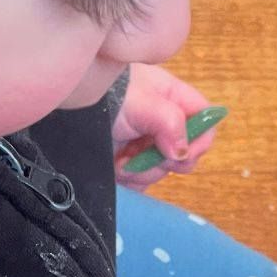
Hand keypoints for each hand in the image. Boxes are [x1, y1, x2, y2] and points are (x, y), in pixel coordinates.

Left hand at [112, 64, 220, 188]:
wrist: (71, 102)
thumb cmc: (109, 94)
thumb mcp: (143, 102)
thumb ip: (170, 123)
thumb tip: (183, 153)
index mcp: (174, 101)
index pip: (206, 122)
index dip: (199, 141)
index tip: (178, 152)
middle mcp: (163, 125)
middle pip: (183, 155)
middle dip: (161, 161)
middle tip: (140, 155)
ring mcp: (145, 146)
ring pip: (160, 172)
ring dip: (140, 171)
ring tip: (120, 160)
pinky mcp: (129, 164)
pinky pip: (141, 183)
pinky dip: (130, 181)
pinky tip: (116, 169)